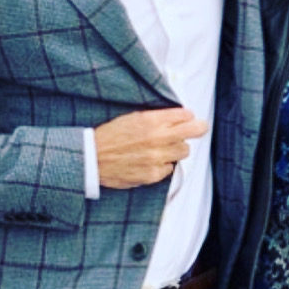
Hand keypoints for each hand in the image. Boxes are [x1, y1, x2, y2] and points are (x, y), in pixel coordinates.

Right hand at [93, 108, 208, 188]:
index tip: (188, 119)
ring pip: (184, 151)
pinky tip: (151, 161)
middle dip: (196, 129)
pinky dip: (164, 165)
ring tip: (163, 148)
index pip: (186, 115)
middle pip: (194, 131)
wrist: (91, 159)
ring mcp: (157, 157)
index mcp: (151, 120)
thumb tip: (182, 116)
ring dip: (177, 149)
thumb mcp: (133, 117)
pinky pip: (170, 168)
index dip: (188, 117)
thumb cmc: (110, 136)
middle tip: (197, 129)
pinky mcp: (153, 174)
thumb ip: (158, 117)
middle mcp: (157, 138)